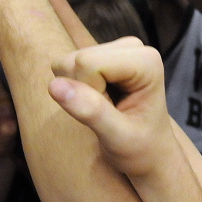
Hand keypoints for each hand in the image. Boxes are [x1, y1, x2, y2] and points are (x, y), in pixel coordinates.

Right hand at [48, 37, 175, 177]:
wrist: (148, 153)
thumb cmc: (140, 150)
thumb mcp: (118, 139)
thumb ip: (90, 111)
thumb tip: (54, 86)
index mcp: (145, 61)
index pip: (87, 63)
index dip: (88, 93)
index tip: (110, 115)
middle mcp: (132, 47)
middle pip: (76, 60)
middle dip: (82, 91)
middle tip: (107, 113)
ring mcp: (116, 49)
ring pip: (67, 63)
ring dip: (78, 92)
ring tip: (106, 109)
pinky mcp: (101, 55)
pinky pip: (67, 67)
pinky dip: (75, 89)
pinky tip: (100, 100)